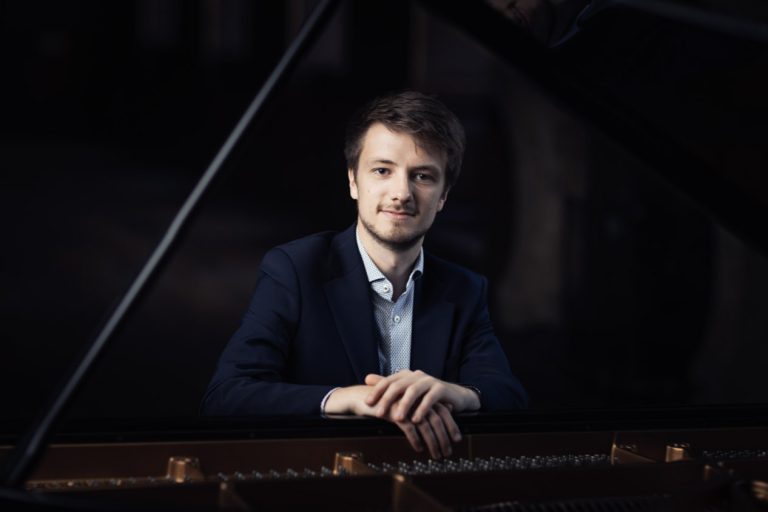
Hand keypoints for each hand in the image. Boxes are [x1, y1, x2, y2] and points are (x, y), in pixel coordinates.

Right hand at [324, 384, 461, 458]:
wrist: (363, 398)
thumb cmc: (388, 401)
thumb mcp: (409, 402)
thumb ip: (429, 404)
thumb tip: (449, 407)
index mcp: (421, 395)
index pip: (443, 411)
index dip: (451, 425)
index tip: (456, 439)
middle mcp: (416, 398)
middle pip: (437, 420)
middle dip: (444, 438)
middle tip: (447, 452)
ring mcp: (407, 405)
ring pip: (426, 426)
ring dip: (433, 442)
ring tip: (436, 455)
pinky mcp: (396, 412)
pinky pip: (410, 428)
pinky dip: (416, 440)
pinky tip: (418, 448)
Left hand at [364, 370, 480, 423]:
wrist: (454, 396)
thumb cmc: (427, 395)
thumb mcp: (406, 390)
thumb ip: (388, 384)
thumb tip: (366, 378)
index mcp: (406, 375)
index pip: (388, 381)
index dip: (377, 391)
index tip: (367, 403)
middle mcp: (416, 375)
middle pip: (398, 385)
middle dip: (387, 400)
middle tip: (379, 414)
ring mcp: (429, 380)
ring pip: (413, 391)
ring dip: (404, 405)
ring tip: (397, 418)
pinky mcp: (441, 388)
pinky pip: (430, 398)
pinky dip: (422, 409)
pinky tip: (416, 420)